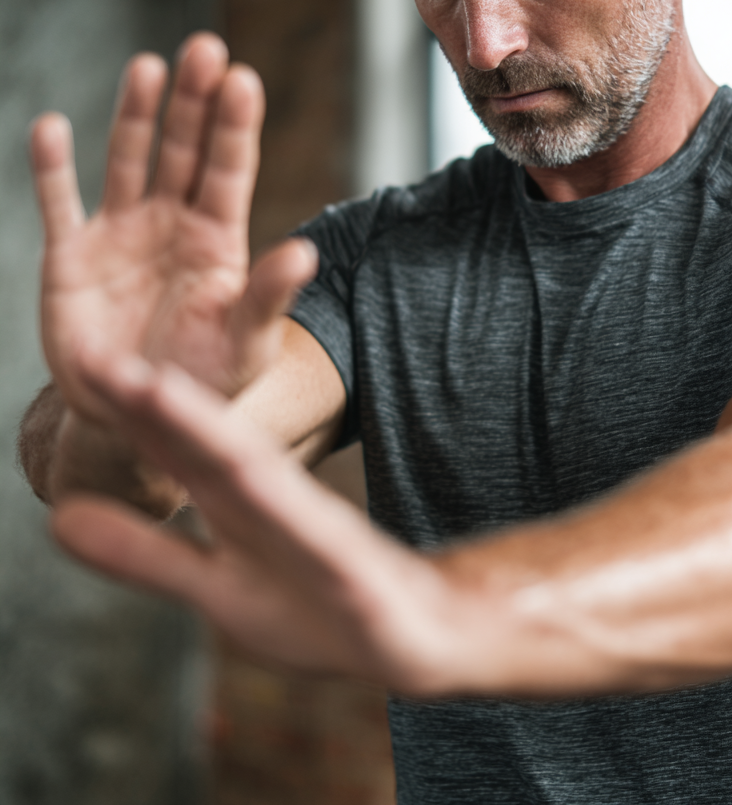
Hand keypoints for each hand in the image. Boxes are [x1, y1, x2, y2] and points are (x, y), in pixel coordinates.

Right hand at [30, 33, 317, 426]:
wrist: (141, 410)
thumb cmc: (205, 377)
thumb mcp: (245, 342)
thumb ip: (268, 296)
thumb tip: (306, 253)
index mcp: (219, 238)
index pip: (229, 170)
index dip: (234, 126)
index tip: (243, 79)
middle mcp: (172, 223)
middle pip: (184, 149)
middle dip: (193, 101)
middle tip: (204, 48)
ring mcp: (121, 233)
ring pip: (128, 160)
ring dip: (135, 114)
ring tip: (148, 66)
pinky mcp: (72, 256)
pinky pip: (58, 203)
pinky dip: (52, 168)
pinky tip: (51, 127)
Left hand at [50, 353, 465, 692]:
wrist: (417, 628)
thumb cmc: (316, 605)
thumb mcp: (218, 587)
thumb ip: (146, 554)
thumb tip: (58, 520)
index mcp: (239, 504)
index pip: (180, 451)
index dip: (128, 414)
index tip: (82, 368)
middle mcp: (275, 504)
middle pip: (210, 445)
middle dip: (155, 404)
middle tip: (98, 359)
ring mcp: (316, 533)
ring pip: (257, 476)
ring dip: (209, 433)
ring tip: (160, 393)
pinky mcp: (354, 569)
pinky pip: (318, 538)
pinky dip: (285, 511)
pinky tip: (253, 484)